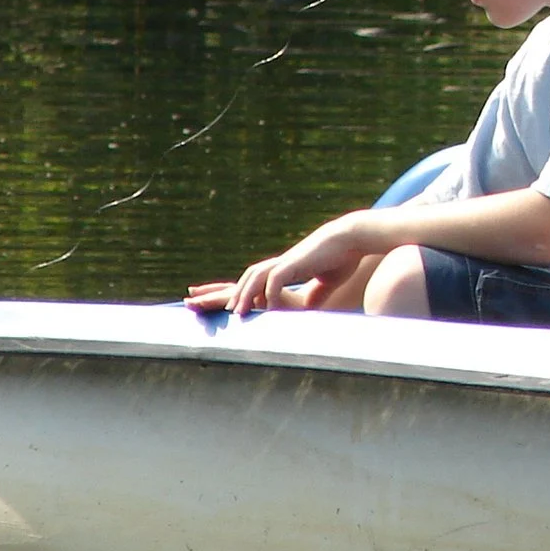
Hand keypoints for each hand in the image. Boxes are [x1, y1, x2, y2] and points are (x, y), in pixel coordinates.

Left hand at [187, 216, 373, 316]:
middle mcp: (279, 265)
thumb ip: (314, 295)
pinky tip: (269, 307)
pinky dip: (270, 294)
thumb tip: (309, 308)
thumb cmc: (341, 257)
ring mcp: (285, 262)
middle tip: (196, 303)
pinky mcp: (295, 262)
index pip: (250, 282)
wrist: (352, 237)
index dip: (230, 290)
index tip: (208, 297)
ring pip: (254, 277)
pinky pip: (275, 279)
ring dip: (243, 294)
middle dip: (219, 291)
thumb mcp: (325, 283)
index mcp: (283, 270)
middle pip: (243, 279)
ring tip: (236, 314)